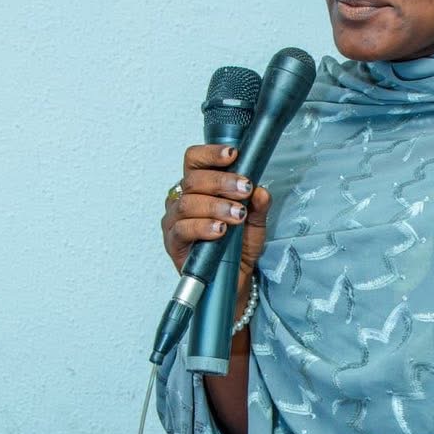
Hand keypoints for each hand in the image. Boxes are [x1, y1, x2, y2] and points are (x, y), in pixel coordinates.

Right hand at [161, 144, 272, 299]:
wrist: (235, 279)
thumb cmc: (239, 246)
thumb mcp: (256, 222)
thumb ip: (259, 205)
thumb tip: (260, 191)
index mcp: (198, 187)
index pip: (194, 160)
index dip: (210, 153)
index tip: (233, 155)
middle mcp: (182, 200)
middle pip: (193, 180)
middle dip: (222, 182)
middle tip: (244, 189)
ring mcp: (174, 221)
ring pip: (187, 203)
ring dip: (215, 206)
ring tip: (237, 214)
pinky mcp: (173, 243)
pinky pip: (182, 229)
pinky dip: (202, 227)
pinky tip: (219, 230)